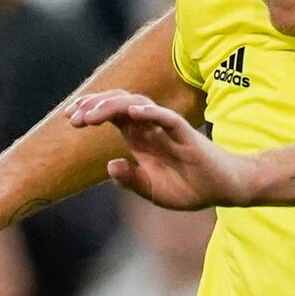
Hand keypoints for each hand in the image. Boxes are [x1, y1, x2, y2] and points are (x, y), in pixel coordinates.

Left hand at [70, 90, 258, 210]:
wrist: (224, 190)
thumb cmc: (190, 188)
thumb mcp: (152, 190)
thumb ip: (131, 180)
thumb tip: (110, 165)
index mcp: (141, 139)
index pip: (113, 115)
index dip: (91, 112)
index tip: (70, 118)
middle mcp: (152, 128)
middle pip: (120, 105)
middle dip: (95, 106)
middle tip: (73, 116)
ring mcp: (169, 129)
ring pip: (139, 106)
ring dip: (114, 107)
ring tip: (92, 115)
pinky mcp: (187, 135)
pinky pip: (168, 119)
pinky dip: (151, 112)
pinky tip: (133, 112)